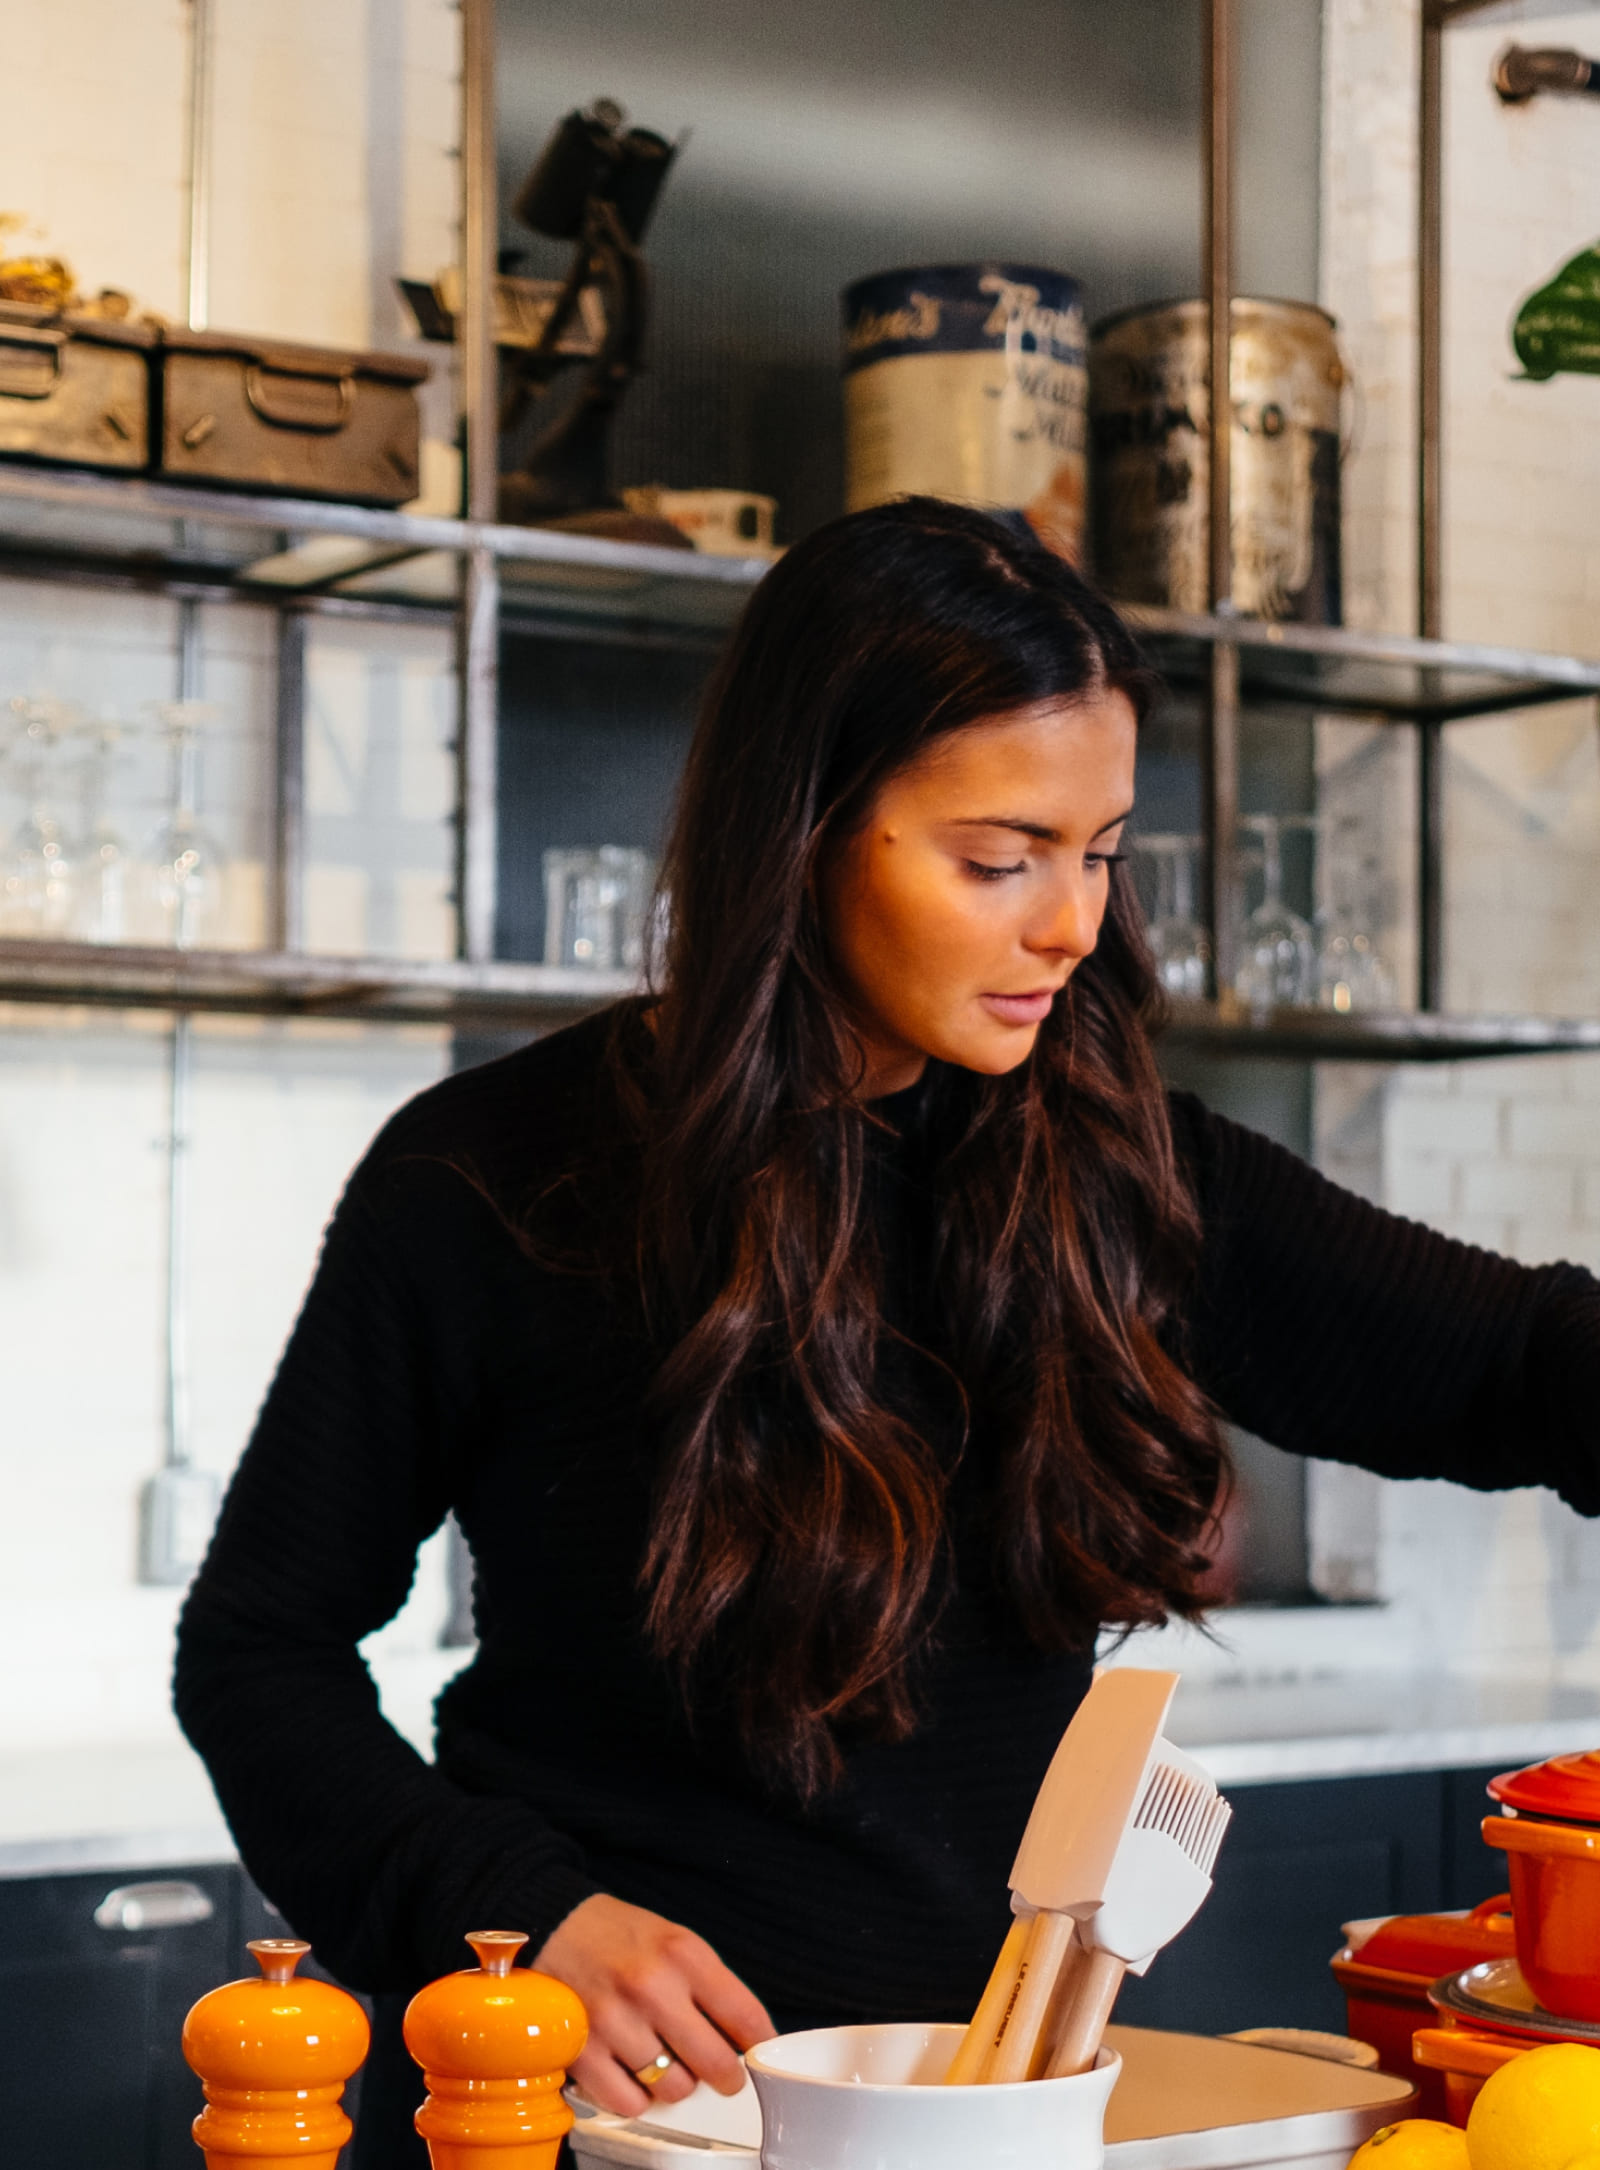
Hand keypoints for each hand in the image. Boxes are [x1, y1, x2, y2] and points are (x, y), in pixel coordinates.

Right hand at [533, 1892, 772, 2116]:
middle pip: (716, 2063)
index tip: (759, 2052)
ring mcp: (615, 2021)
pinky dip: (637, 2097)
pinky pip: (630, 2102)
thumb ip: (710, 1984)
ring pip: (674, 2089)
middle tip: (723, 2074)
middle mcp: (651, 1987)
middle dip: (727, 2076)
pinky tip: (634, 2074)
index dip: (760, 2043)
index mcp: (682, 1954)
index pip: (745, 2016)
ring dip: (677, 2084)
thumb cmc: (618, 1936)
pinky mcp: (582, 2050)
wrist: (554, 1924)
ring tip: (666, 2062)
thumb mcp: (675, 1939)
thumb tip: (743, 2037)